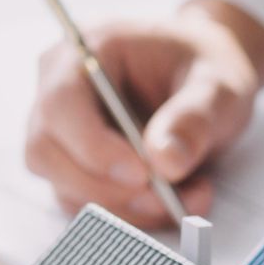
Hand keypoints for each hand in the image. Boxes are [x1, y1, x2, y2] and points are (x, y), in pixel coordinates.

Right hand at [23, 0, 263, 228]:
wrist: (206, 77)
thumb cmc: (204, 65)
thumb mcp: (217, 83)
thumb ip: (194, 117)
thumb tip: (165, 161)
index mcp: (86, 51)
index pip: (60, 104)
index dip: (92, 146)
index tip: (142, 174)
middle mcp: (57, 88)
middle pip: (47, 152)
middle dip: (106, 187)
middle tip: (165, 196)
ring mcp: (60, 130)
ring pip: (64, 186)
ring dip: (123, 206)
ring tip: (184, 196)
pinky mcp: (73, 164)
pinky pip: (84, 202)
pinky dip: (128, 213)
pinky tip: (172, 200)